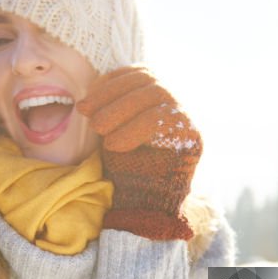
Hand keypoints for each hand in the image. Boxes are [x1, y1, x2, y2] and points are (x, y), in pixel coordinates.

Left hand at [77, 66, 201, 239]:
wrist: (146, 204)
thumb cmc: (128, 166)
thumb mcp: (111, 131)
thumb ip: (105, 111)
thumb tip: (84, 100)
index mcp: (158, 95)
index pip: (137, 74)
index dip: (110, 83)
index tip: (86, 101)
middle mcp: (176, 102)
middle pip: (147, 80)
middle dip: (111, 95)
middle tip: (87, 115)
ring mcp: (187, 116)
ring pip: (155, 95)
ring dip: (120, 110)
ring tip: (98, 130)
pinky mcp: (193, 135)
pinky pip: (163, 121)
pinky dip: (134, 130)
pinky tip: (114, 145)